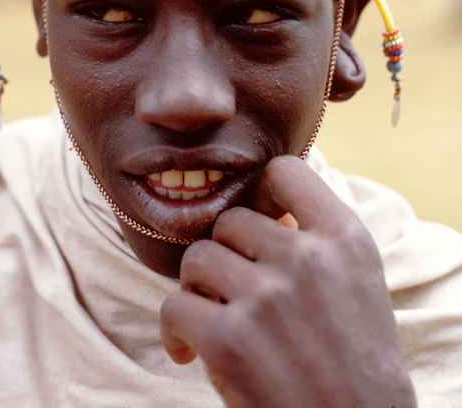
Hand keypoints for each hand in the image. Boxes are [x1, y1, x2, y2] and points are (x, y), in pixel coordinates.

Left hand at [161, 156, 416, 407]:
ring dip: (198, 287)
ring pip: (198, 258)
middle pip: (230, 220)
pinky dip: (174, 330)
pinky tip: (190, 351)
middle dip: (227, 254)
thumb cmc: (355, 360)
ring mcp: (266, 297)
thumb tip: (262, 209)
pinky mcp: (228, 339)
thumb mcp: (356, 280)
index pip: (285, 171)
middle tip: (236, 292)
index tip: (259, 224)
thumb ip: (316, 236)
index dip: (262, 192)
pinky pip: (175, 305)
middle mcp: (306, 258)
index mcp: (344, 237)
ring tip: (214, 317)